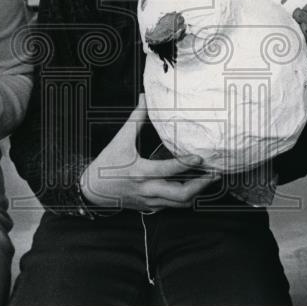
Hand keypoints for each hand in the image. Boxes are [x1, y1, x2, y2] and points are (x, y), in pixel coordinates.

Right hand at [80, 94, 218, 210]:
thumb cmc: (107, 163)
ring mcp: (150, 201)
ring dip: (196, 193)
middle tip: (213, 174)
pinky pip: (172, 206)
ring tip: (208, 181)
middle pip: (181, 194)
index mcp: (141, 172)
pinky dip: (184, 198)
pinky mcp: (150, 207)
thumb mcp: (120, 139)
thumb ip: (136, 118)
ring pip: (180, 204)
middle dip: (200, 186)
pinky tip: (193, 188)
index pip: (168, 170)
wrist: (93, 189)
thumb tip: (144, 98)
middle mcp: (148, 189)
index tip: (200, 158)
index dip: (186, 164)